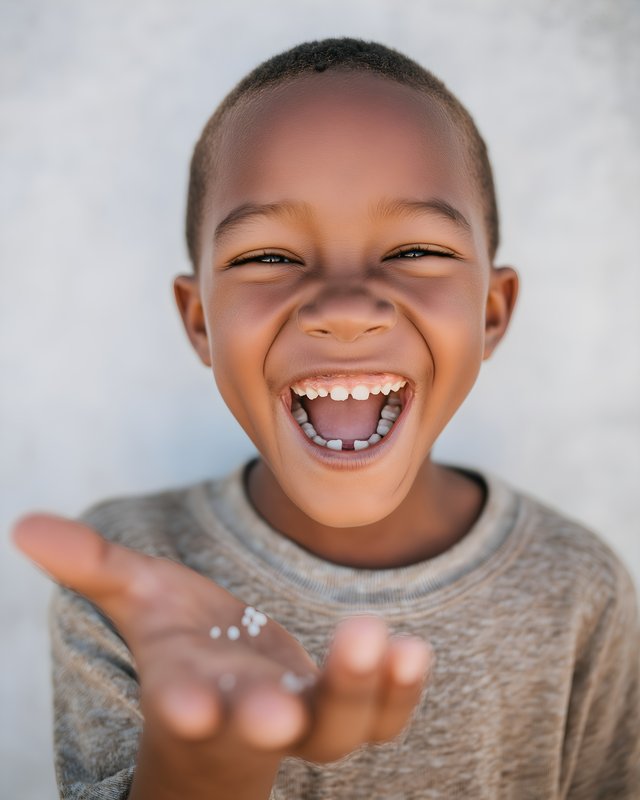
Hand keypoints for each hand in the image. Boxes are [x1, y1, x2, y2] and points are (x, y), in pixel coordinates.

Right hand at [12, 514, 432, 778]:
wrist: (234, 679)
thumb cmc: (183, 637)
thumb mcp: (139, 596)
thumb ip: (92, 564)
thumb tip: (23, 524)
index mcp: (190, 689)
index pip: (183, 703)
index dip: (186, 705)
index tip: (191, 703)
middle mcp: (247, 712)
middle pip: (264, 730)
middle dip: (274, 719)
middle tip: (286, 707)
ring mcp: (304, 715)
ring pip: (336, 727)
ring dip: (359, 689)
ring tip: (387, 642)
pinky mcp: (348, 705)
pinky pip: (380, 712)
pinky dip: (398, 689)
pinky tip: (413, 647)